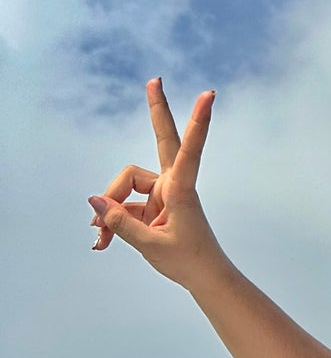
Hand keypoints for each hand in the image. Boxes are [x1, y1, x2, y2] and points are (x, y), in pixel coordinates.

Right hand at [88, 78, 225, 289]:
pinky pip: (123, 207)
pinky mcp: (152, 205)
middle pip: (162, 140)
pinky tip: (101, 243)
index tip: (208, 95)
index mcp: (182, 190)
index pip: (190, 149)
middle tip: (154, 80)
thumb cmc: (188, 260)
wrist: (204, 278)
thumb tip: (94, 202)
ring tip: (99, 239)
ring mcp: (162, 193)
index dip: (198, 122)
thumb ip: (120, 224)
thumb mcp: (150, 245)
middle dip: (157, 112)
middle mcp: (173, 185)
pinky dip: (111, 223)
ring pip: (125, 188)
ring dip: (109, 212)